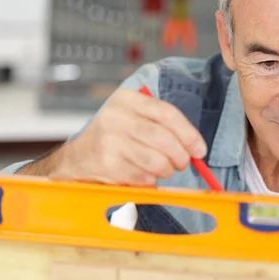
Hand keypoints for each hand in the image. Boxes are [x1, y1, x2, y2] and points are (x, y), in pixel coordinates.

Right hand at [50, 88, 206, 185]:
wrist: (78, 156)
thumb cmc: (114, 137)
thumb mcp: (134, 118)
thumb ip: (163, 125)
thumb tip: (196, 147)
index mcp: (127, 99)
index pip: (167, 113)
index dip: (189, 133)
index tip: (200, 149)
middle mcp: (116, 116)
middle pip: (163, 138)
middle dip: (181, 155)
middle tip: (184, 163)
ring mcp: (109, 140)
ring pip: (155, 160)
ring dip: (167, 170)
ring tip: (165, 169)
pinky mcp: (106, 163)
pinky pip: (142, 176)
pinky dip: (150, 180)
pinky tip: (146, 175)